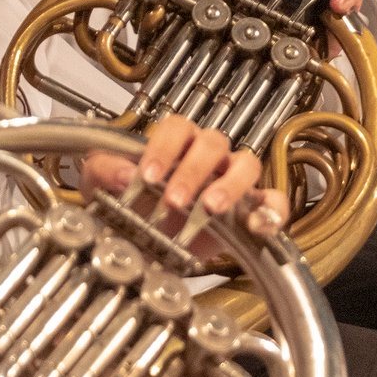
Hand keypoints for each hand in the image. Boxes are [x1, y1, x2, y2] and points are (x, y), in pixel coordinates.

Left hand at [80, 115, 288, 241]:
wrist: (148, 248)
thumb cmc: (131, 209)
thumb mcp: (102, 187)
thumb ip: (103, 171)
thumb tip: (120, 171)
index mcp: (176, 144)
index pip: (178, 128)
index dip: (163, 149)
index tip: (147, 177)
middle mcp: (208, 158)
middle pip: (213, 143)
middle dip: (193, 172)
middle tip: (174, 200)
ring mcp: (233, 182)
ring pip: (247, 164)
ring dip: (230, 185)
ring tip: (210, 208)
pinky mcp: (251, 210)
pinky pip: (274, 202)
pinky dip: (271, 211)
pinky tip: (256, 225)